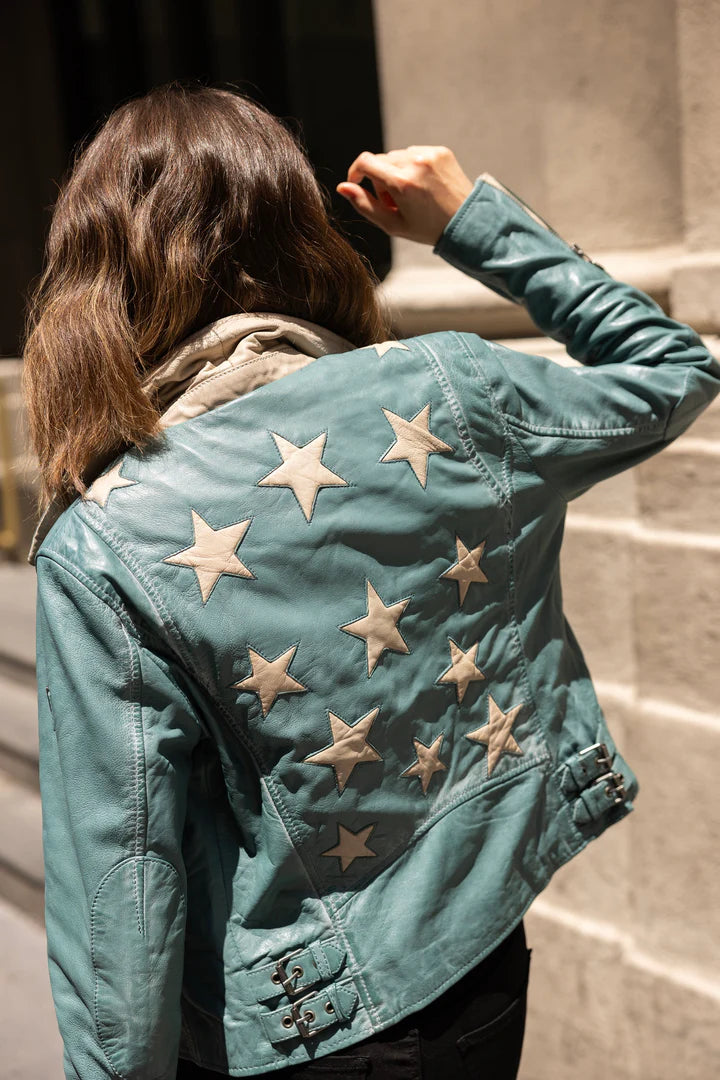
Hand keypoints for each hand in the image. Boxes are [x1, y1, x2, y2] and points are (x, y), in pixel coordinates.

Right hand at [337, 146, 473, 245]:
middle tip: (395, 202)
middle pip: (381, 161)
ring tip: (412, 195)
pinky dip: (414, 167)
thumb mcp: (392, 224)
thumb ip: (365, 205)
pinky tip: (424, 186)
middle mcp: (415, 163)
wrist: (467, 223)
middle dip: (381, 179)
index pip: (366, 162)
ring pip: (398, 156)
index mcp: (402, 183)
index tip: (356, 182)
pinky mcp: (441, 151)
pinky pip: (415, 153)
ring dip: (397, 172)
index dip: (356, 171)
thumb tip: (343, 187)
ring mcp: (430, 155)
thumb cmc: (427, 229)